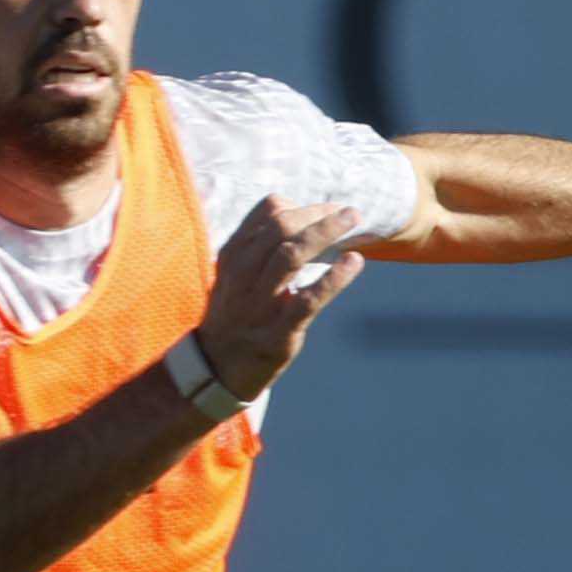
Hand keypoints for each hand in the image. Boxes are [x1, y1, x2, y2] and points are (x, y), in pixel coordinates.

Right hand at [186, 195, 368, 404]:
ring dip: (326, 233)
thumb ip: (259, 242)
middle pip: (282, 228)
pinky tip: (354, 262)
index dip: (302, 205)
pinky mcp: (278, 332)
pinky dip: (335, 278)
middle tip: (349, 213)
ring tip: (353, 222)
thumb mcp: (236, 272)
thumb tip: (300, 210)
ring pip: (292, 256)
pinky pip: (309, 299)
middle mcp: (242, 275)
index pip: (268, 212)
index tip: (325, 210)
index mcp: (233, 254)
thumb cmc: (236, 311)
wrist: (217, 366)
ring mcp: (259, 304)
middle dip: (319, 214)